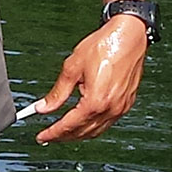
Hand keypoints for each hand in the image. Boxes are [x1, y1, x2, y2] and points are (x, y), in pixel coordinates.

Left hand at [33, 12, 147, 142]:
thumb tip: (44, 107)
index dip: (53, 133)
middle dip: (64, 136)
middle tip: (49, 136)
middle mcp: (110, 108)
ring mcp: (121, 107)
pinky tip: (84, 121)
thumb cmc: (105, 45)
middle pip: (82, 132)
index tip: (42, 136)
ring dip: (78, 134)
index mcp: (95, 101)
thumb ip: (57, 92)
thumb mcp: (72, 68)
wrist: (129, 35)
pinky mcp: (127, 103)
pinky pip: (107, 122)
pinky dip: (92, 126)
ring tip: (63, 131)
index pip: (69, 125)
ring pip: (96, 131)